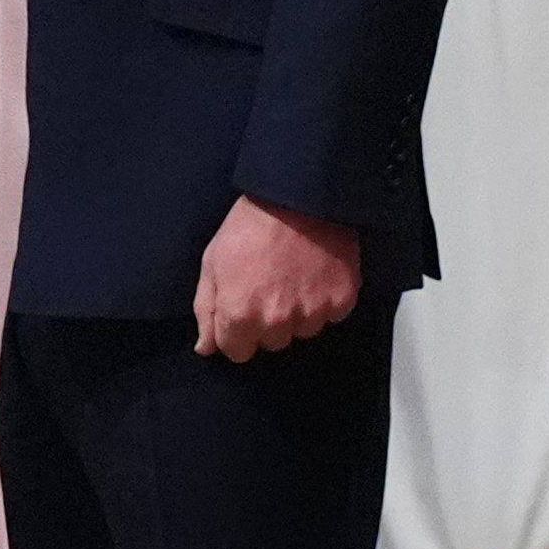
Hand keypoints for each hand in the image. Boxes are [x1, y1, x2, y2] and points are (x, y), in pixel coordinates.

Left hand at [194, 197, 358, 361]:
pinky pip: (332, 315)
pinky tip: (318, 273)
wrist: (297, 195)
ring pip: (304, 330)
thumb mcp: (213, 262)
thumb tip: (206, 348)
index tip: (245, 306)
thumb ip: (207, 310)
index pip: (238, 353)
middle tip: (271, 284)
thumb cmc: (249, 225)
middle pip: (273, 343)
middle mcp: (276, 323)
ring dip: (300, 311)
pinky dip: (327, 299)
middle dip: (269, 322)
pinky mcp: (342, 299)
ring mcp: (312, 313)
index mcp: (239, 316)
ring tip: (296, 275)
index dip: (238, 331)